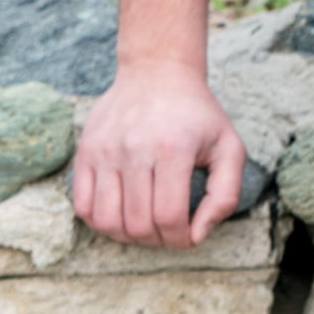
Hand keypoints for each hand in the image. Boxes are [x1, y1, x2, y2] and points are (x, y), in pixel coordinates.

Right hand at [72, 58, 247, 247]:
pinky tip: (123, 214)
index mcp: (173, 148)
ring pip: (107, 221)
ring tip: (146, 227)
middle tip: (169, 232)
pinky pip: (83, 206)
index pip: (169, 217)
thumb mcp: (229, 147)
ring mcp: (104, 151)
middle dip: (157, 241)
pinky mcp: (85, 152)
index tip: (188, 237)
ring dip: (128, 237)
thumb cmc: (197, 115)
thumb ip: (225, 194)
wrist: (157, 72)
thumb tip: (198, 234)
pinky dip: (101, 222)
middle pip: (137, 224)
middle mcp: (134, 149)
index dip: (180, 239)